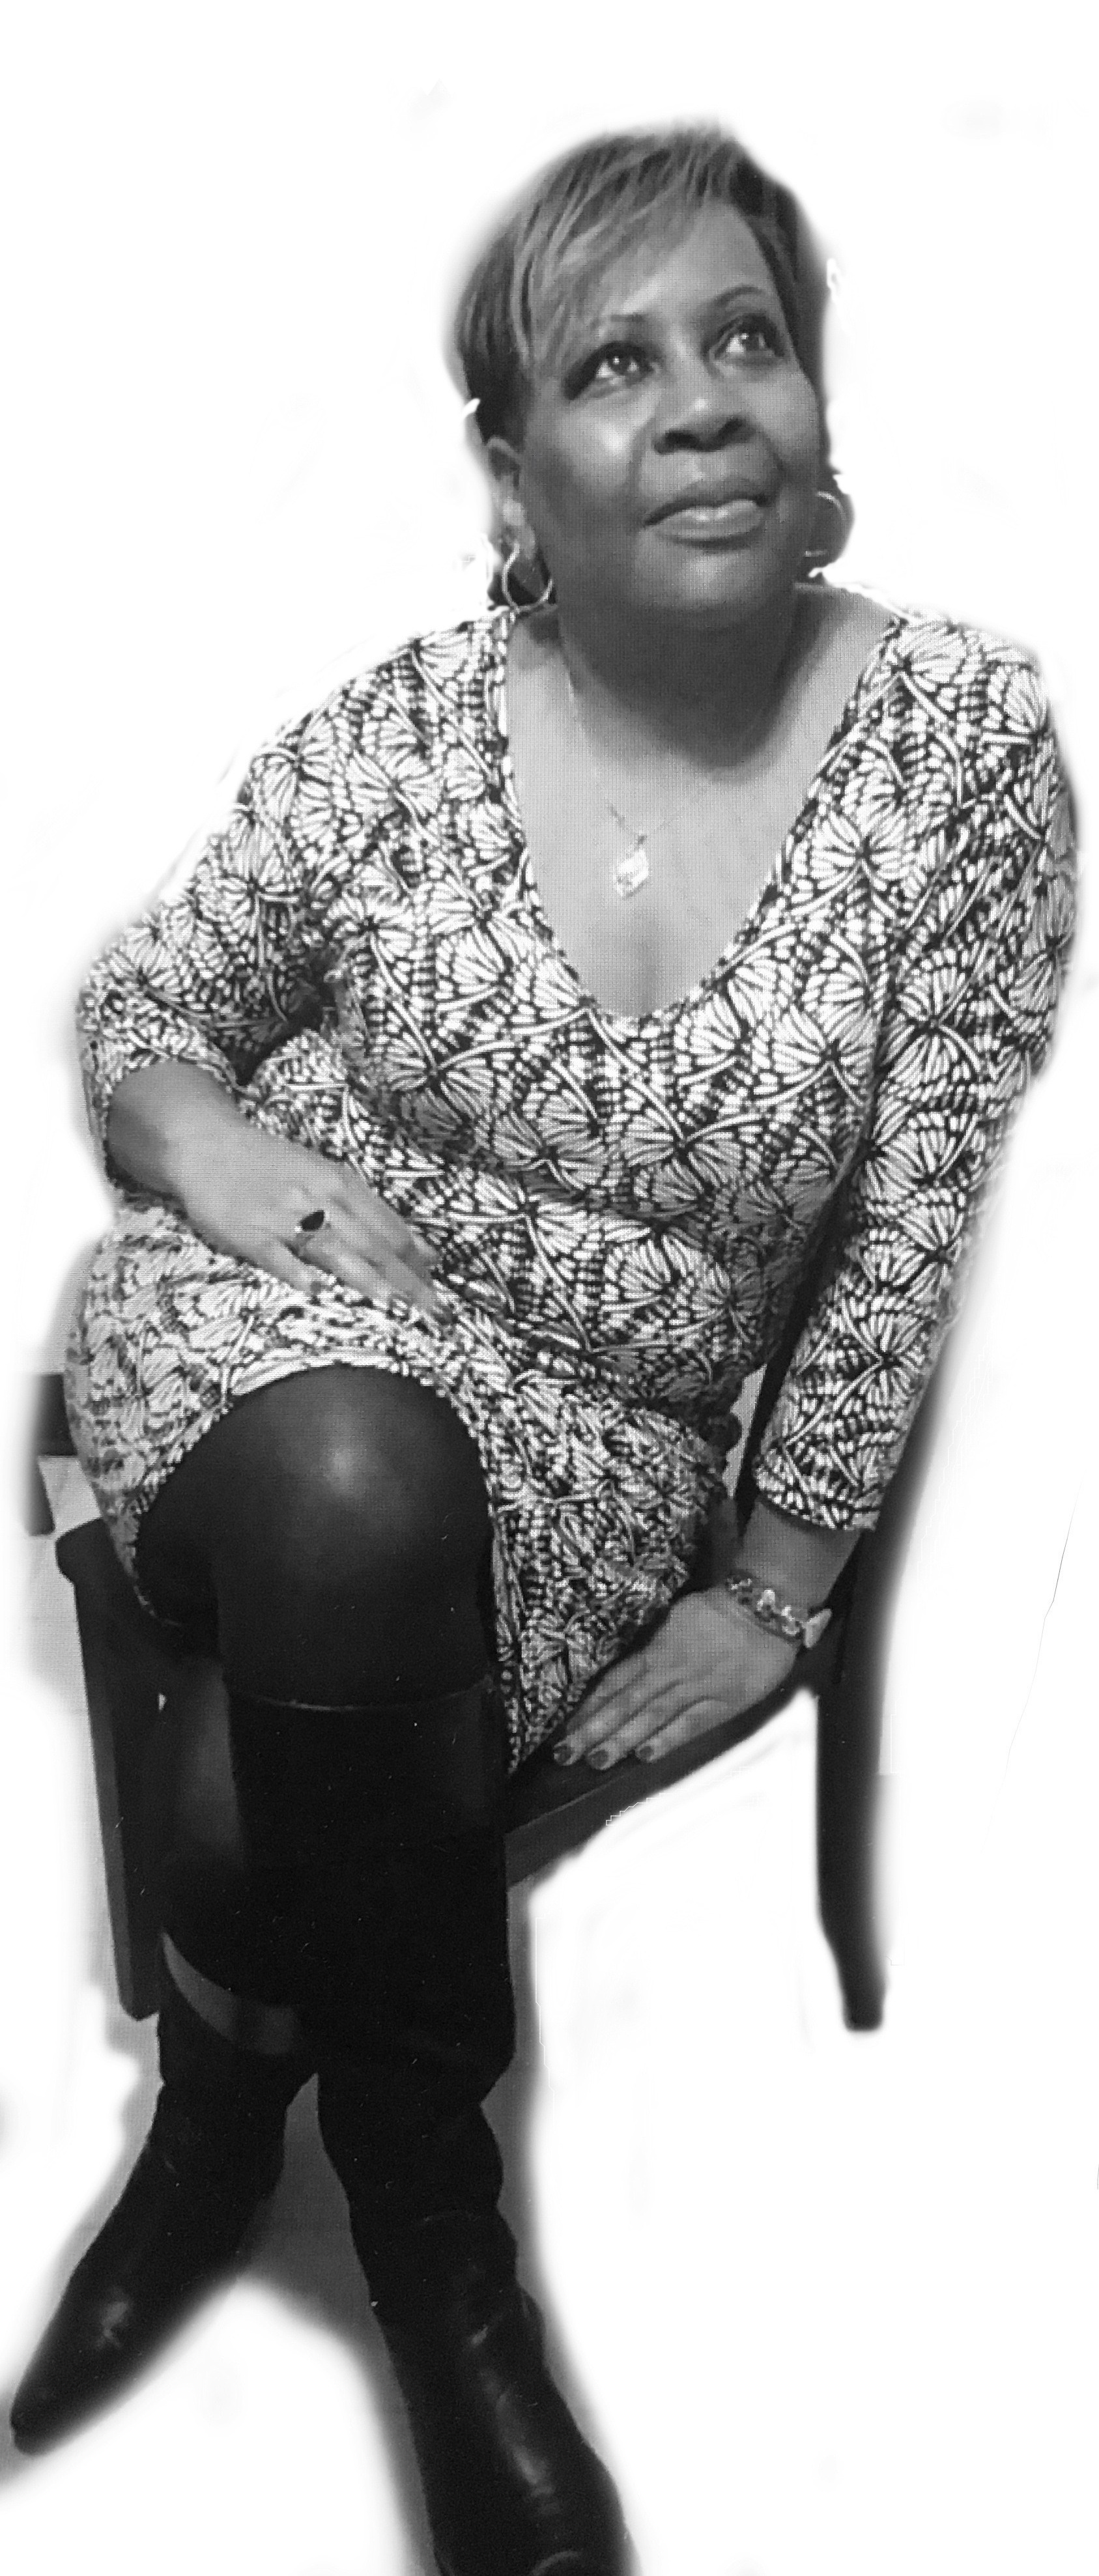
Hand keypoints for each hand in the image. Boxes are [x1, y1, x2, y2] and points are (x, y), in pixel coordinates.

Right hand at [178, 1122, 438, 1313]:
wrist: (208, 1143)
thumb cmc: (274, 1166)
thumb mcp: (327, 1178)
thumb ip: (371, 1214)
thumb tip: (425, 1253)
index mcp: (342, 1184)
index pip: (391, 1231)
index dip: (418, 1265)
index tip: (440, 1296)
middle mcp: (319, 1198)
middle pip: (370, 1244)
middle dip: (404, 1280)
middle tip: (432, 1313)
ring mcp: (282, 1215)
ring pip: (331, 1248)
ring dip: (362, 1276)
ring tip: (390, 1303)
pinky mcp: (247, 1230)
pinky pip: (275, 1253)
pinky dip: (294, 1270)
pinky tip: (313, 1289)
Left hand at [554, 1592, 799, 1769]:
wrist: (764, 1607)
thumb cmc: (720, 1611)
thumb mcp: (677, 1620)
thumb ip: (654, 1644)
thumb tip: (631, 1664)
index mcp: (656, 1650)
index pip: (613, 1682)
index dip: (588, 1706)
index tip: (564, 1729)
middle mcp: (668, 1670)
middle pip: (624, 1703)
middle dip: (593, 1730)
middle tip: (564, 1754)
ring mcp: (694, 1687)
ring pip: (650, 1715)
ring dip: (621, 1738)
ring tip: (595, 1760)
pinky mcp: (722, 1701)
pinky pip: (691, 1723)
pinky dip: (667, 1738)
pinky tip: (645, 1756)